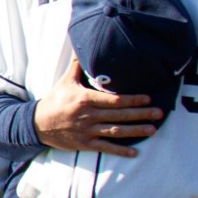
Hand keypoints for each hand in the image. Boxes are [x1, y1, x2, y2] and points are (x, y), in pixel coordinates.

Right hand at [32, 57, 162, 157]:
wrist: (37, 124)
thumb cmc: (55, 100)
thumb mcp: (66, 81)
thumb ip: (77, 65)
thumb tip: (81, 45)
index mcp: (85, 100)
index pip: (113, 100)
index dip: (132, 99)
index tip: (148, 98)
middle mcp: (88, 116)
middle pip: (119, 115)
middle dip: (141, 114)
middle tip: (159, 113)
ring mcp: (87, 131)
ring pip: (115, 132)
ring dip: (135, 131)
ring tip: (152, 129)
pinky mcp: (85, 144)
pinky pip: (105, 148)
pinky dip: (120, 150)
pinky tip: (134, 152)